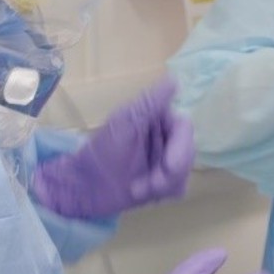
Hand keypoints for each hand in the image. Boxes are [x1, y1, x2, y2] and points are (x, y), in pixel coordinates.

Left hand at [31, 77, 193, 219]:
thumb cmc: (100, 152)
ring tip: (138, 189)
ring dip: (163, 185)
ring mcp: (164, 159)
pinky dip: (162, 193)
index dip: (181, 148)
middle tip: (152, 185)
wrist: (85, 186)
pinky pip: (178, 187)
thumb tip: (173, 80)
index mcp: (156, 117)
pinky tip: (142, 193)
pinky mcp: (163, 181)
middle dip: (170, 172)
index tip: (168, 166)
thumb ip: (149, 103)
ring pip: (184, 172)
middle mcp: (164, 136)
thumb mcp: (123, 124)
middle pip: (188, 151)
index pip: (184, 127)